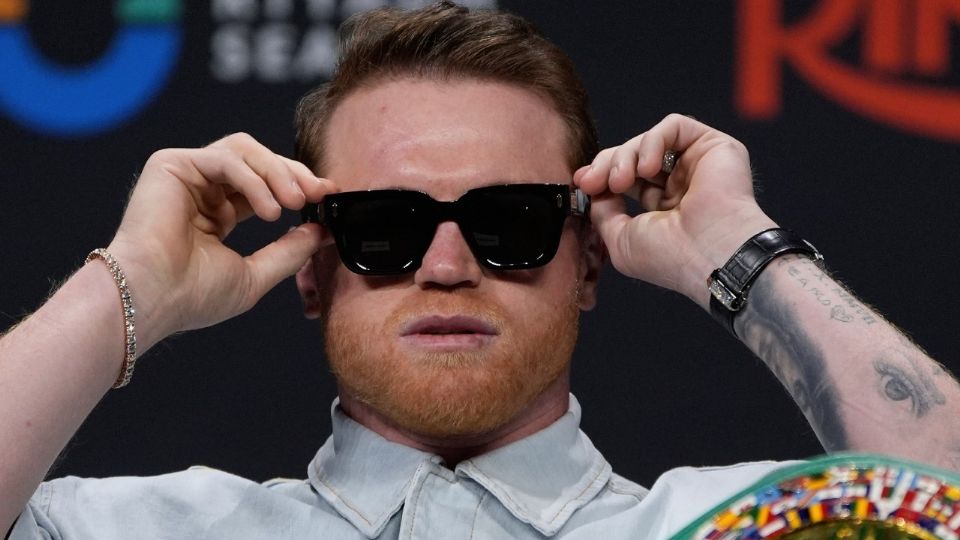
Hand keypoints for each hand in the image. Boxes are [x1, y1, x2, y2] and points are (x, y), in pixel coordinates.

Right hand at [106, 133, 334, 347]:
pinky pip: (226, 158)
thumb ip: (289, 251)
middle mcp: (202, 190)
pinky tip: (268, 210)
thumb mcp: (256, 274)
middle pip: (259, 160)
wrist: (152, 299)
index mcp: (217, 214)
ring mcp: (186, 175)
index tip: (328, 196)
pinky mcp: (171, 164)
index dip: (298, 185)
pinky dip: (254, 181)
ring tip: (294, 203)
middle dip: (294, 174)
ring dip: (277, 173)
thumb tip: (322, 232)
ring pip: (245, 151)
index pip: (265, 185)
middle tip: (318, 194)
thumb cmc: (193, 296)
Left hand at [574, 114, 776, 307]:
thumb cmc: (670, 256)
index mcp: (663, 209)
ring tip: (620, 181)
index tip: (581, 182)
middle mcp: (681, 185)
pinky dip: (652, 141)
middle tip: (593, 182)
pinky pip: (673, 126)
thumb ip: (603, 211)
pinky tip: (648, 168)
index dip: (600, 175)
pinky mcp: (713, 146)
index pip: (626, 179)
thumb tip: (594, 189)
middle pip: (633, 156)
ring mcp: (697, 165)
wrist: (711, 254)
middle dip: (607, 164)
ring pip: (649, 141)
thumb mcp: (620, 239)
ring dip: (625, 156)